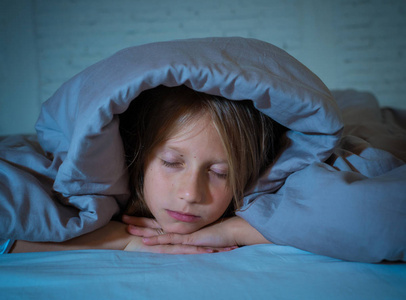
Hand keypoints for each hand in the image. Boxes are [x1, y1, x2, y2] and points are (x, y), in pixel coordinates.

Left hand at [122, 215, 269, 251]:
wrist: (233, 230)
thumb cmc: (219, 232)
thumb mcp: (201, 233)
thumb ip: (190, 233)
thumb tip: (182, 233)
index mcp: (180, 226)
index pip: (158, 222)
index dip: (144, 220)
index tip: (130, 217)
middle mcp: (180, 228)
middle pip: (155, 225)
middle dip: (138, 223)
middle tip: (122, 219)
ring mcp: (184, 233)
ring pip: (159, 231)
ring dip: (143, 230)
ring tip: (127, 229)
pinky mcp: (189, 239)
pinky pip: (171, 241)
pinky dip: (158, 241)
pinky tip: (147, 242)